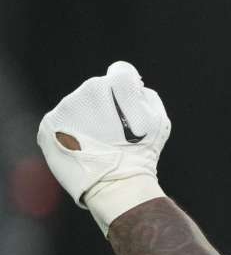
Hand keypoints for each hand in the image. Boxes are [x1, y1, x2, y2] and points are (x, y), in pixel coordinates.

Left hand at [36, 62, 170, 234]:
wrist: (117, 182)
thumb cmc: (143, 150)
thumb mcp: (158, 117)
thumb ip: (144, 94)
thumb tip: (133, 86)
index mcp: (116, 83)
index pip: (121, 72)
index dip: (128, 87)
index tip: (128, 104)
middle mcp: (87, 89)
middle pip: (96, 90)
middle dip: (105, 106)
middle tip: (115, 132)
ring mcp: (65, 107)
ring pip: (77, 107)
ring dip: (86, 120)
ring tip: (98, 143)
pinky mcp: (48, 124)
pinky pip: (60, 123)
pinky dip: (70, 133)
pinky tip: (82, 147)